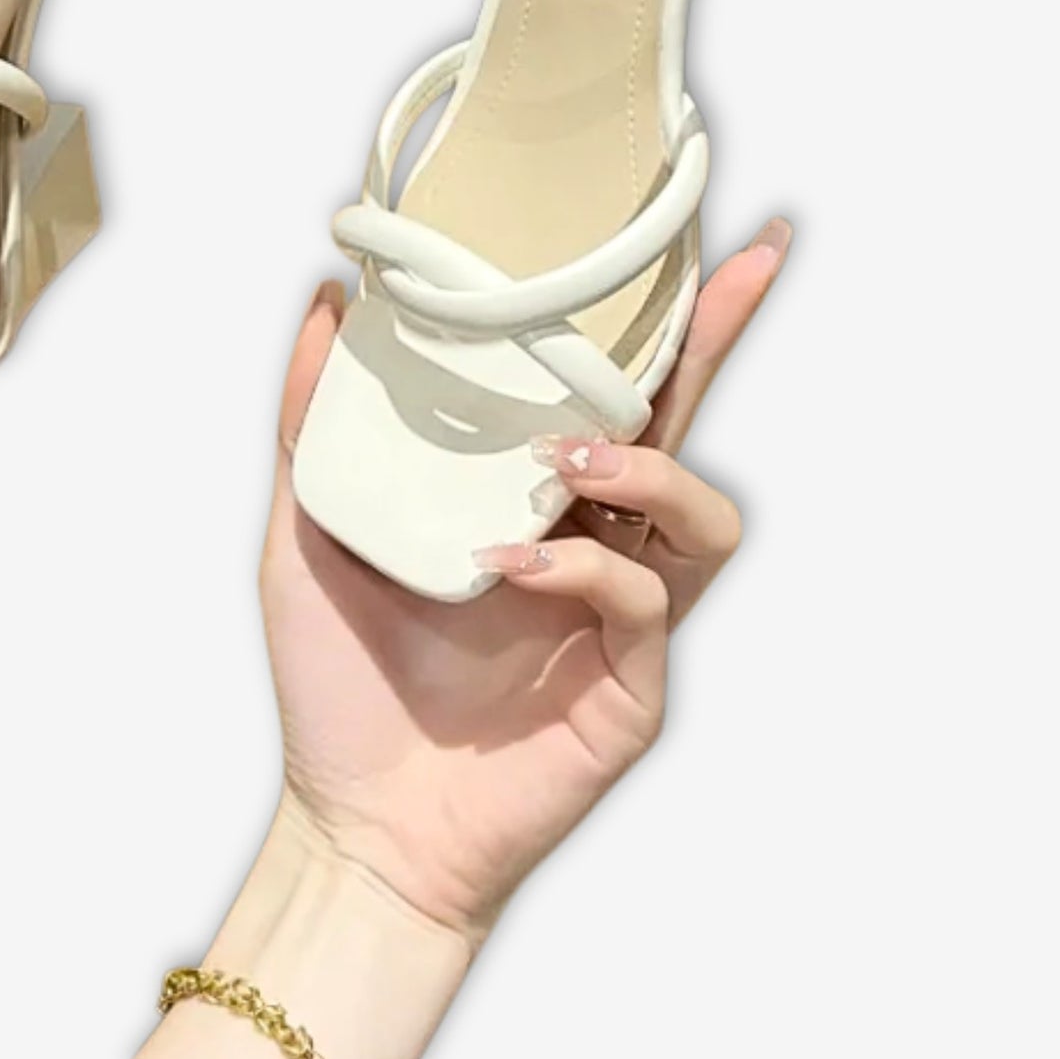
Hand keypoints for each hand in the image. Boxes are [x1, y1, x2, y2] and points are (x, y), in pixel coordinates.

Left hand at [258, 219, 788, 943]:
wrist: (354, 829)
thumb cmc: (343, 685)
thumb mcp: (310, 532)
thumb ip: (316, 424)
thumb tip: (327, 303)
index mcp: (534, 498)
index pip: (606, 391)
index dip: (651, 316)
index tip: (678, 230)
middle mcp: (595, 543)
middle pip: (685, 424)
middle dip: (720, 339)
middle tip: (748, 262)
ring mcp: (622, 617)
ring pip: (704, 517)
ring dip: (650, 470)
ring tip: (570, 460)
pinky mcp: (631, 687)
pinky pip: (643, 606)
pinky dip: (583, 574)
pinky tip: (513, 567)